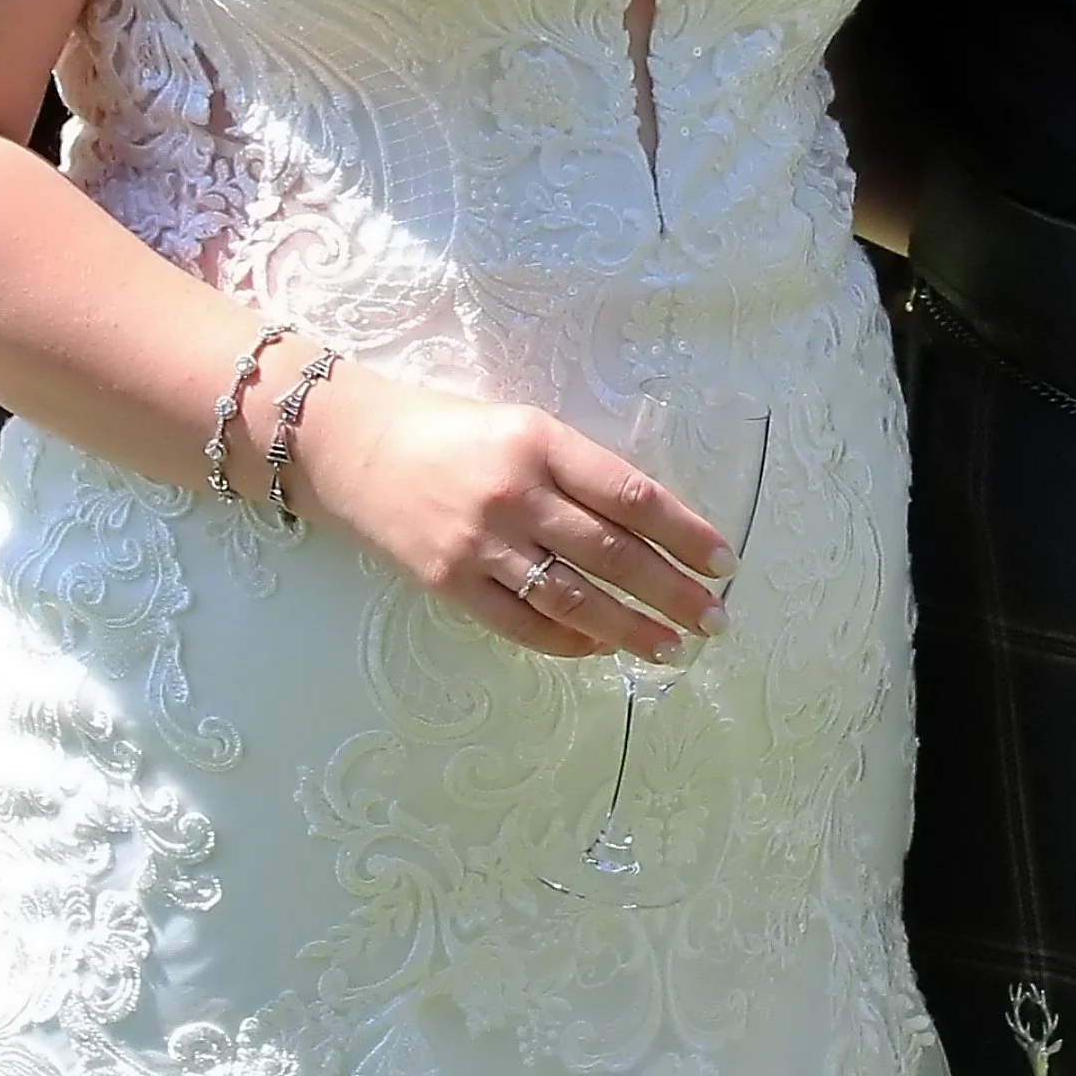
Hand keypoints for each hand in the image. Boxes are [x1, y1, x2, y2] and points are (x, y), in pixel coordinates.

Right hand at [291, 363, 736, 664]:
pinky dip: (570, 641)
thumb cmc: (451, 430)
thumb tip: (648, 524)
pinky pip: (523, 625)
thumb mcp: (523, 427)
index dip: (683, 531)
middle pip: (613, 553)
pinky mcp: (450, 584)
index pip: (631, 494)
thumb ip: (576, 470)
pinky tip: (601, 647)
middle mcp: (516, 493)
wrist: (352, 446)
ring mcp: (481, 543)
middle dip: (673, 591)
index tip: (723, 559)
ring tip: (671, 648)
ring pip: (574, 598)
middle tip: (715, 619)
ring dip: (630, 629)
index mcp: (542, 442)